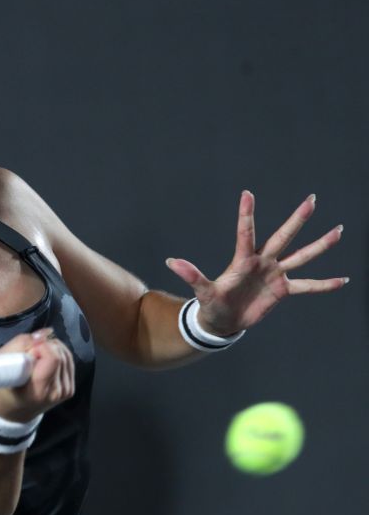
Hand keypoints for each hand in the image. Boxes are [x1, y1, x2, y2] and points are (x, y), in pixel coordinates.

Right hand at [0, 328, 74, 421]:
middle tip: (30, 353)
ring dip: (52, 349)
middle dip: (45, 346)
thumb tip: (45, 332)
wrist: (12, 411)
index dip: (40, 346)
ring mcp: (65, 392)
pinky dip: (58, 354)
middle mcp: (55, 392)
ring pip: (66, 355)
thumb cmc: (3, 387)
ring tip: (37, 356)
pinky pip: (69, 361)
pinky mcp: (70, 388)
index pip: (52, 358)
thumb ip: (22, 343)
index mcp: (38, 390)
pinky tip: (46, 358)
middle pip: (60, 354)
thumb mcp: (2, 362)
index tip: (28, 350)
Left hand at [165, 191, 347, 335]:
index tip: (247, 193)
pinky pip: (308, 286)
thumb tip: (171, 261)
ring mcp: (275, 274)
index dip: (246, 214)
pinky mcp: (283, 290)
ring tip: (338, 231)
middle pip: (283, 236)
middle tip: (311, 199)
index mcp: (243, 260)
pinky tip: (343, 279)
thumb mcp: (203, 291)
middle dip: (297, 219)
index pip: (245, 232)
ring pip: (302, 256)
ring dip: (320, 245)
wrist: (223, 321)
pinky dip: (324, 285)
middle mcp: (262, 262)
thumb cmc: (212, 304)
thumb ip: (191, 275)